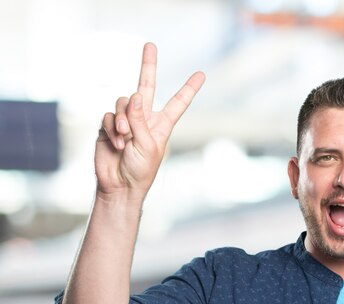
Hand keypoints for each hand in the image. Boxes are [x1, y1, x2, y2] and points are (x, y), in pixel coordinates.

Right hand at [96, 42, 204, 198]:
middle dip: (147, 65)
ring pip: (123, 102)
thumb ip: (140, 119)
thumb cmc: (140, 170)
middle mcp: (144, 119)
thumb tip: (135, 95)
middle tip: (150, 44)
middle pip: (145, 86)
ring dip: (123, 120)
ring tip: (125, 139)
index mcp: (161, 125)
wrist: (119, 185)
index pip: (177, 103)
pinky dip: (112, 128)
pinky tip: (116, 142)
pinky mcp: (109, 126)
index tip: (201, 74)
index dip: (188, 89)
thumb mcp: (148, 145)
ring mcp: (126, 121)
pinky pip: (109, 115)